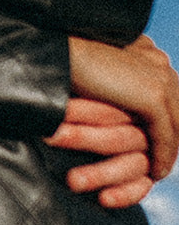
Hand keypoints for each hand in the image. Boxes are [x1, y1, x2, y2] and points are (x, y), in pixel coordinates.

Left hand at [45, 97, 152, 207]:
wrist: (103, 132)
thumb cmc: (84, 107)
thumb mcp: (87, 91)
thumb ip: (76, 91)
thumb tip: (49, 95)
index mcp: (129, 104)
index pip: (106, 109)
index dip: (79, 112)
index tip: (50, 114)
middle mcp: (141, 129)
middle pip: (116, 136)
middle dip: (82, 138)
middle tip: (51, 138)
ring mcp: (146, 154)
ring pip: (130, 164)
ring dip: (101, 173)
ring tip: (73, 181)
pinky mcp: (147, 178)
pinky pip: (140, 187)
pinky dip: (124, 194)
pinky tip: (103, 199)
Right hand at [67, 34, 178, 183]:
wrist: (57, 55)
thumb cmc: (67, 61)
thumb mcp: (100, 71)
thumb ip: (119, 79)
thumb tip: (120, 96)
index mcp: (148, 52)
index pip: (167, 93)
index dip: (163, 118)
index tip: (153, 140)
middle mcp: (160, 63)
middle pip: (176, 109)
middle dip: (172, 136)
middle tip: (161, 160)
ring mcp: (160, 78)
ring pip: (175, 124)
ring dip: (168, 151)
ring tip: (158, 170)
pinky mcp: (154, 97)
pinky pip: (164, 136)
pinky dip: (162, 157)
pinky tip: (155, 172)